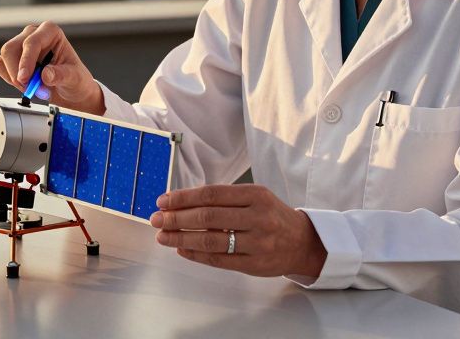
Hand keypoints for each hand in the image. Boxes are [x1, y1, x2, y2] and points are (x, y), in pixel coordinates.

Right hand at [0, 21, 104, 114]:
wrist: (71, 91)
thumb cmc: (75, 80)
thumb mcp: (75, 78)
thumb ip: (61, 75)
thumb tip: (45, 74)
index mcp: (50, 32)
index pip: (31, 42)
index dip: (26, 61)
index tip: (25, 79)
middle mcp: (33, 34)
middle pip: (11, 48)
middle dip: (17, 72)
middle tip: (29, 88)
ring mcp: (21, 45)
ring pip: (4, 58)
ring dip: (14, 78)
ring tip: (33, 88)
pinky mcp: (12, 58)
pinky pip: (0, 66)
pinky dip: (9, 79)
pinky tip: (26, 84)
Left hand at [149, 184, 326, 278]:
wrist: (303, 242)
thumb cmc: (271, 216)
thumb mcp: (255, 197)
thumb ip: (224, 198)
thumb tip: (181, 201)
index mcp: (256, 195)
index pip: (211, 194)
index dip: (183, 198)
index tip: (163, 201)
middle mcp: (258, 218)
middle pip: (208, 217)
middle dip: (176, 218)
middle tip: (156, 219)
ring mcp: (257, 243)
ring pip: (211, 240)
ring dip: (181, 237)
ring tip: (162, 236)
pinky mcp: (254, 264)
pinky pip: (218, 259)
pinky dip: (196, 254)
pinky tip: (181, 248)